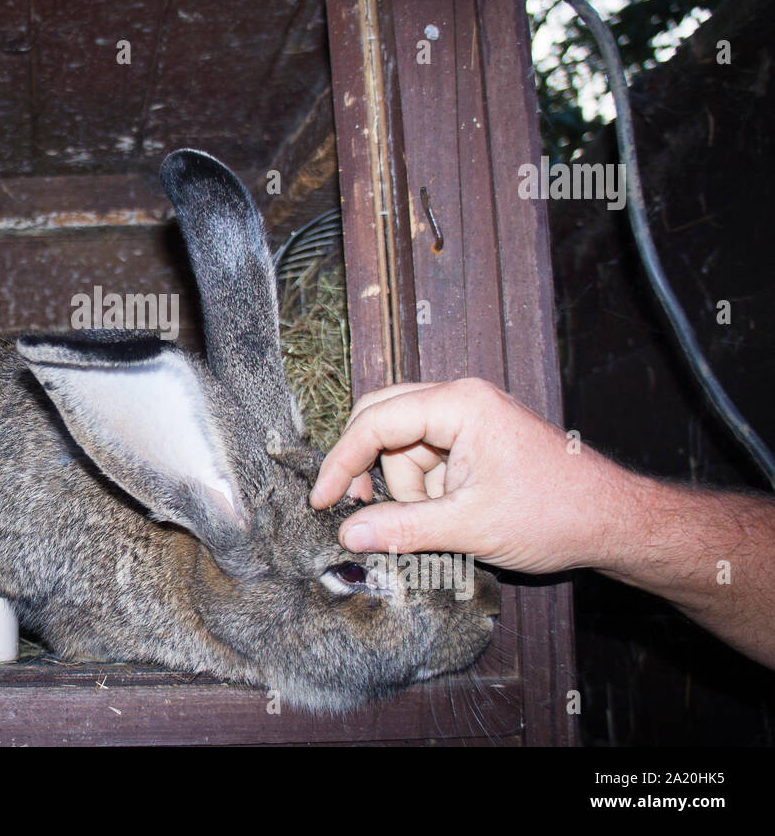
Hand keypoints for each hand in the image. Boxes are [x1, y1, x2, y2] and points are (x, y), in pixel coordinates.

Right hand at [310, 378, 625, 574]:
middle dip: (372, 472)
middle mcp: (460, 400)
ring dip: (409, 490)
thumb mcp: (469, 527)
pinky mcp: (474, 440)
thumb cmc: (556, 513)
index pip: (375, 422)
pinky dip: (427, 491)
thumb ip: (402, 529)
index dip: (341, 462)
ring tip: (446, 522)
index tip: (320, 499)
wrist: (612, 521)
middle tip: (359, 510)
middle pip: (382, 423)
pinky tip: (452, 516)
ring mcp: (468, 418)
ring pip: (403, 448)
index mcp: (459, 404)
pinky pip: (426, 459)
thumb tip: (348, 533)